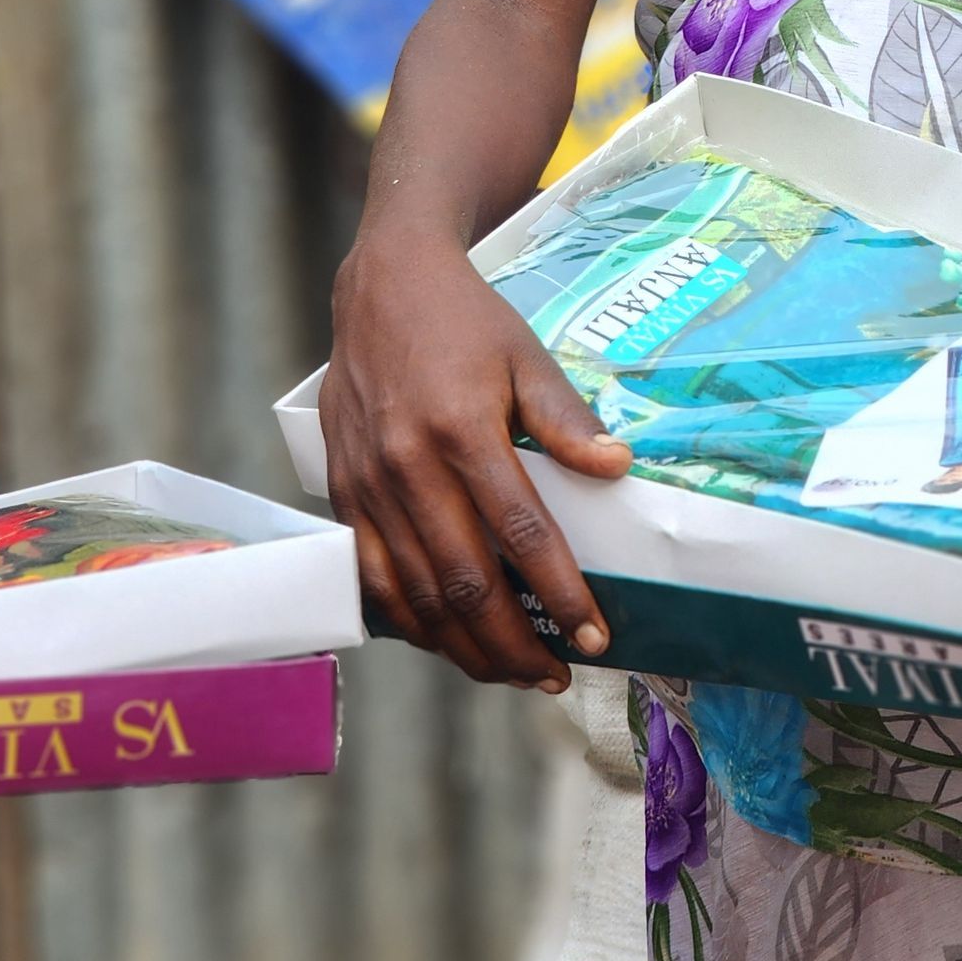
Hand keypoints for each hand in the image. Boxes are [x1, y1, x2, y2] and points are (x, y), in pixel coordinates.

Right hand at [323, 229, 631, 688]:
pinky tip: (447, 642)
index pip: (521, 534)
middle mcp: (408, 466)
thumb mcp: (526, 355)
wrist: (382, 285)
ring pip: (416, 596)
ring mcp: (369, 486)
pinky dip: (411, 623)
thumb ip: (566, 420)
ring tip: (512, 672)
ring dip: (465, 648)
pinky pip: (373, 579)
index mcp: (462, 431)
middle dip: (515, 643)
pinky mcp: (344, 494)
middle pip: (465, 583)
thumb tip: (618, 470)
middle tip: (556, 675)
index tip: (595, 633)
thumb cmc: (464, 320)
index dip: (561, 593)